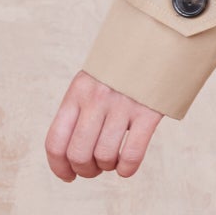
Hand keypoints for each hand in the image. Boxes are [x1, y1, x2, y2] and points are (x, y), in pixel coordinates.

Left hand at [45, 69, 163, 180]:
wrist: (160, 38)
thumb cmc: (122, 68)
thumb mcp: (93, 80)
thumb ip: (81, 110)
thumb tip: (72, 156)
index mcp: (78, 91)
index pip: (56, 141)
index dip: (58, 167)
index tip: (68, 175)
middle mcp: (97, 98)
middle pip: (79, 153)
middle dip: (85, 170)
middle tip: (95, 167)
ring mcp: (124, 104)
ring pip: (104, 156)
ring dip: (107, 167)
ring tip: (113, 160)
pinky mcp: (149, 111)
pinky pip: (132, 154)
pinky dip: (127, 168)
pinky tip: (127, 166)